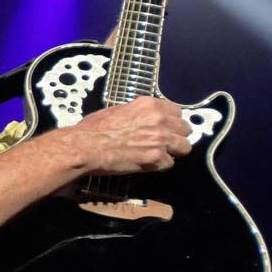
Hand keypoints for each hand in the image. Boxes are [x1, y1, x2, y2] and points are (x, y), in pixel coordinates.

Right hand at [66, 96, 191, 173]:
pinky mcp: (156, 158)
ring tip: (160, 155)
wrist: (87, 146)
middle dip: (176, 136)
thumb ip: (138, 114)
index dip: (171, 122)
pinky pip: (169, 164)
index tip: (166, 128)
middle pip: (185, 129)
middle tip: (165, 143)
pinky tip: (147, 164)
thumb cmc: (95, 128)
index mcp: (149, 105)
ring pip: (184, 147)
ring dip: (174, 152)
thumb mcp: (118, 110)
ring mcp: (160, 139)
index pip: (177, 111)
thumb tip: (142, 120)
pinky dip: (159, 166)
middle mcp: (159, 119)